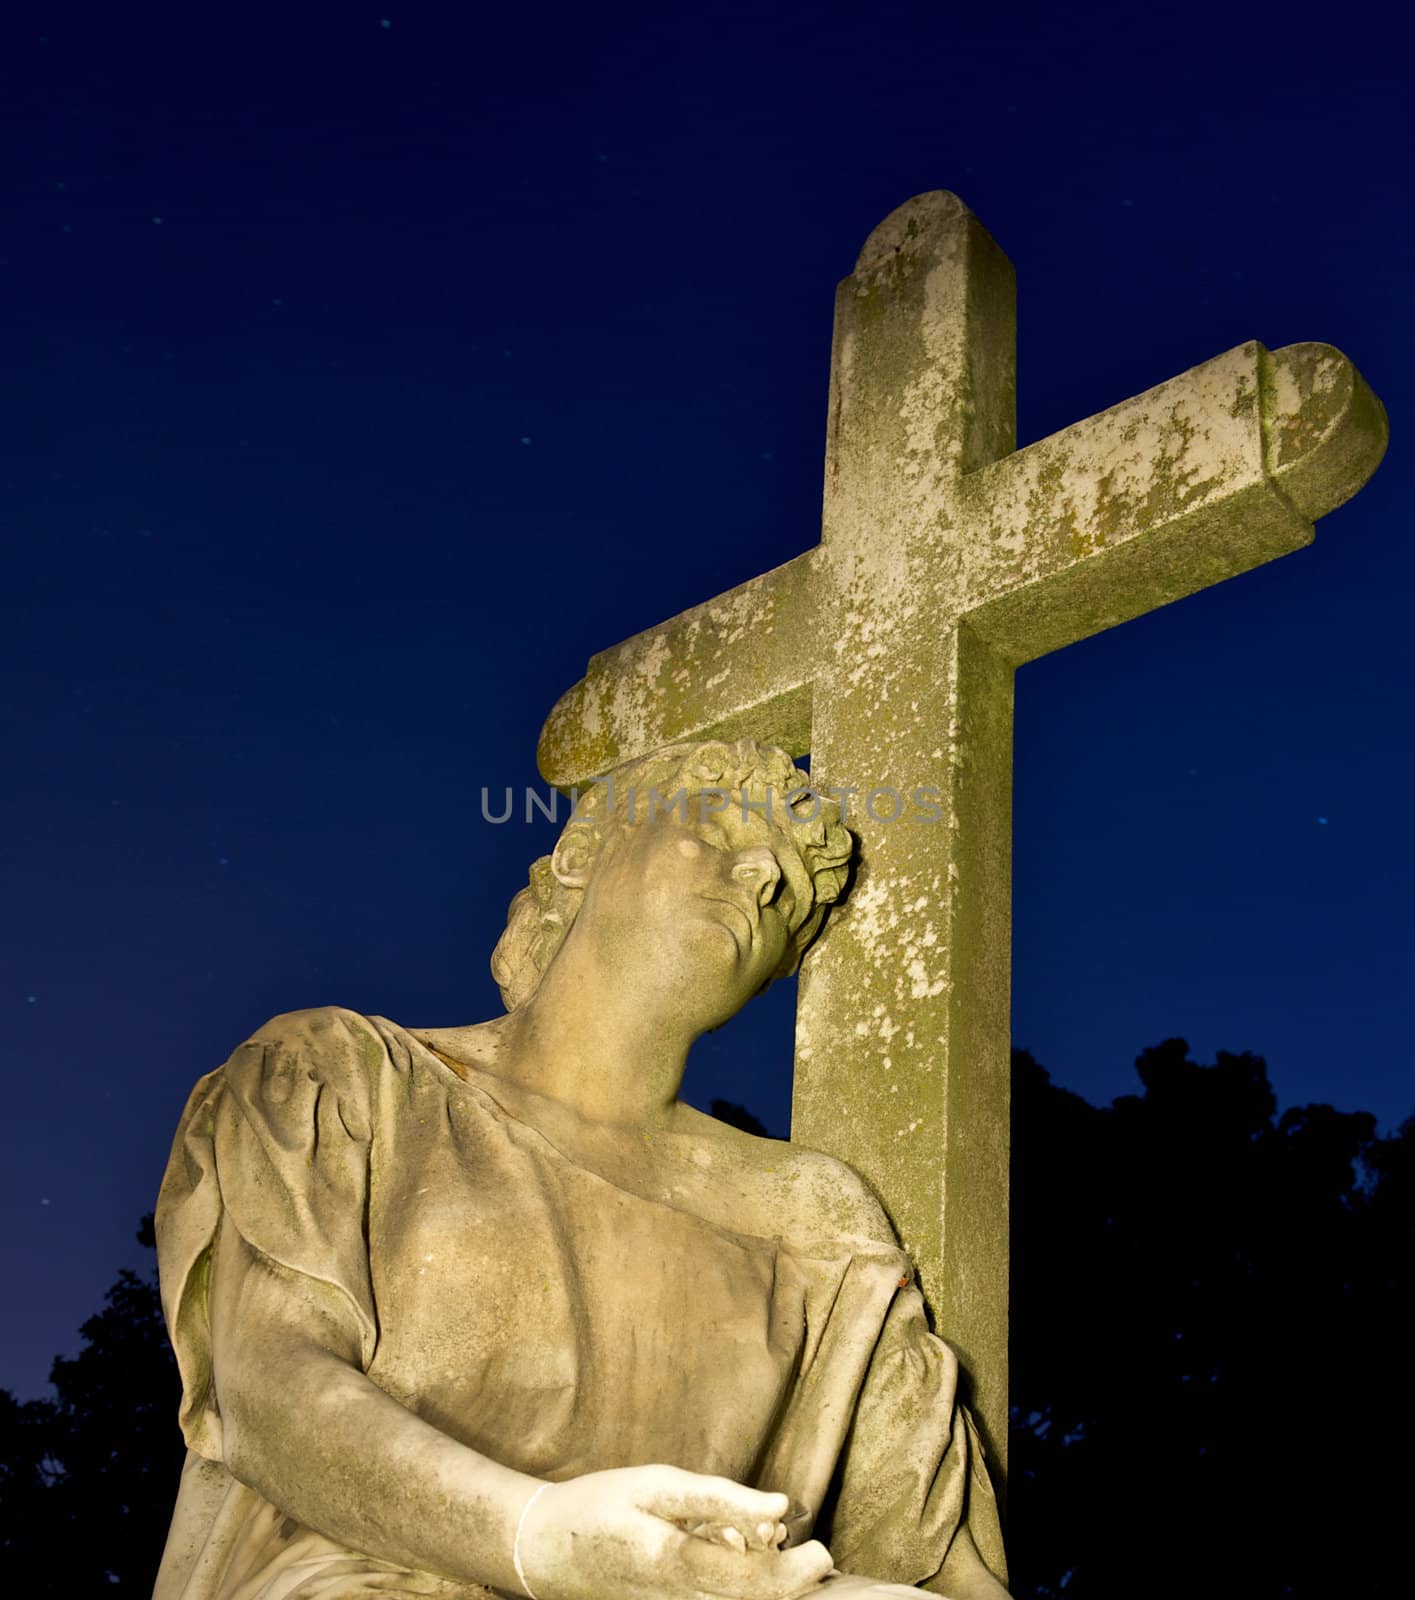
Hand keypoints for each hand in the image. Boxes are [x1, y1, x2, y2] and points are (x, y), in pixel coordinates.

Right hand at [515, 1464, 834, 1599]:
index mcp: (672, 1563)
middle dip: (793, 1584)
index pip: (748, 1580)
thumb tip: (778, 1513)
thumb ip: (719, 1500)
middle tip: (820, 1558)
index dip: (791, 1573)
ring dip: (768, 1584)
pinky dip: (738, 1584)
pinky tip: (742, 1554)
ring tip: (779, 1549)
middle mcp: (675, 1599)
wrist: (543, 1549)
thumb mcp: (656, 1486)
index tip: (819, 1551)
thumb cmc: (600, 1507)